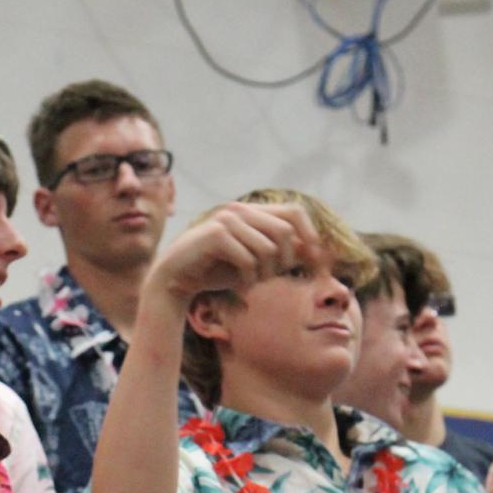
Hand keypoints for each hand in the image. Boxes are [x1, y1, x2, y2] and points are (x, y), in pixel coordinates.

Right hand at [144, 199, 316, 304]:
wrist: (176, 280)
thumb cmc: (217, 271)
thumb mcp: (255, 263)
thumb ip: (280, 253)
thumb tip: (313, 251)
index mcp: (251, 212)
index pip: (294, 212)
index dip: (310, 234)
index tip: (316, 260)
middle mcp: (240, 209)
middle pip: (285, 231)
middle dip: (285, 260)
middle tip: (271, 278)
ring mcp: (226, 219)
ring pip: (268, 247)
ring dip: (265, 273)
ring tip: (253, 282)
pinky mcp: (215, 234)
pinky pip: (248, 258)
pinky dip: (249, 277)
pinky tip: (240, 283)